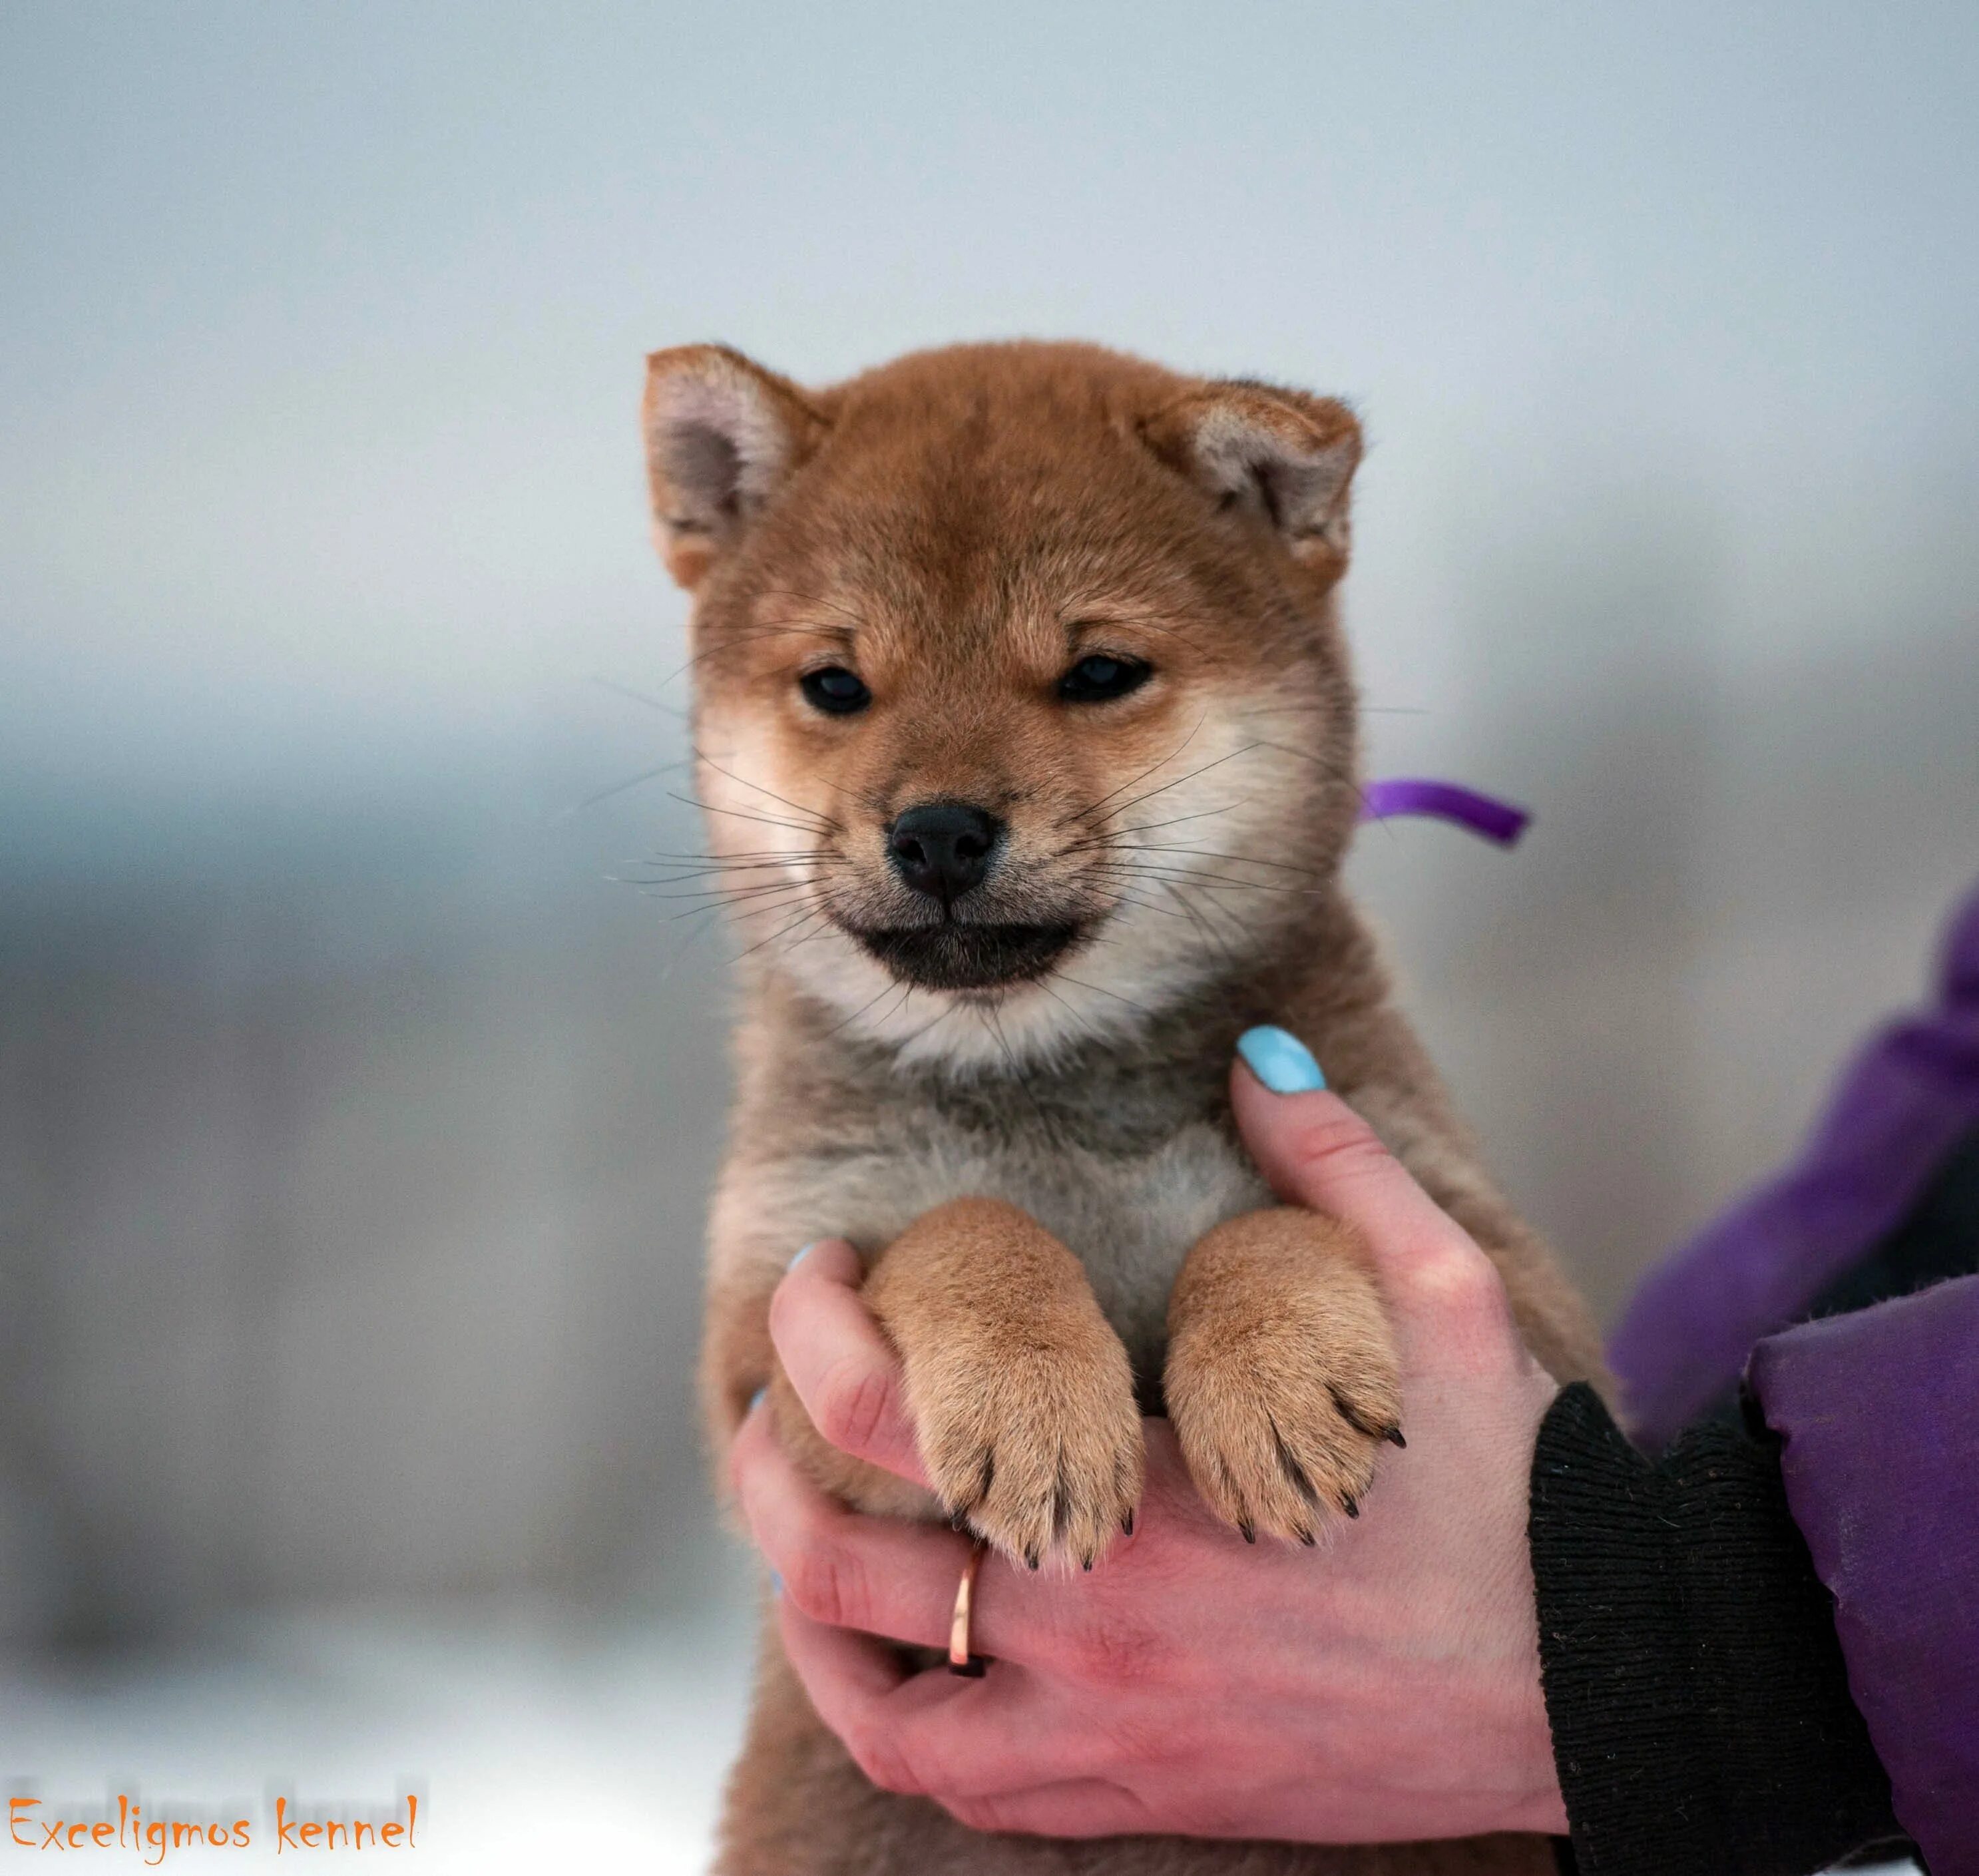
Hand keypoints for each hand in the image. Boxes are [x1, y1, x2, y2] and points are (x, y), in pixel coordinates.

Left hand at [729, 1049, 1568, 1840]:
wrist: (1591, 1688)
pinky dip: (891, 1728)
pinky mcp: (1145, 1799)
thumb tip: (1256, 1056)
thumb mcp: (1443, 1299)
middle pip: (845, 1574)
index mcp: (1144, 1505)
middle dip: (769, 1475)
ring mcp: (1114, 1742)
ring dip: (805, 1620)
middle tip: (763, 1408)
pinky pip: (961, 1791)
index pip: (904, 1424)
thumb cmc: (1514, 1500)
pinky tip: (888, 1667)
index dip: (821, 1339)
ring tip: (793, 1539)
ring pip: (879, 1711)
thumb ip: (1335, 1168)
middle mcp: (1099, 1642)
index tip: (822, 1279)